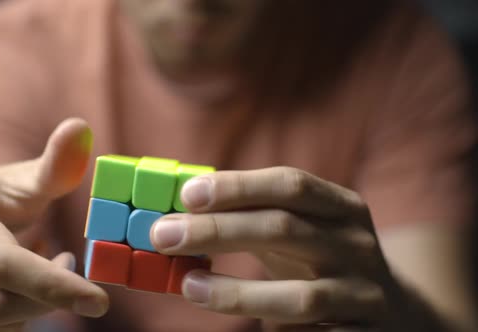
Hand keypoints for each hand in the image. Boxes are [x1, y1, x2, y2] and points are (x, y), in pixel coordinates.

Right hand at [0, 119, 108, 331]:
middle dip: (47, 301)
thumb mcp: (28, 181)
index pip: (5, 265)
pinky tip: (20, 297)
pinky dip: (12, 325)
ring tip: (43, 280)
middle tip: (73, 280)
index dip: (56, 286)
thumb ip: (58, 164)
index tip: (99, 301)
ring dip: (32, 310)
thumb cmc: (0, 201)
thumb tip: (81, 127)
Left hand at [150, 167, 415, 330]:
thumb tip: (178, 211)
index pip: (290, 184)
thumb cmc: (319, 261)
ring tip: (188, 285)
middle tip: (164, 235)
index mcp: (341, 206)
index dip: (237, 186)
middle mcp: (356, 244)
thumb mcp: (295, 231)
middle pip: (284, 229)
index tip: (188, 193)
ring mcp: (363, 293)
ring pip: (299, 295)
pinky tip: (232, 323)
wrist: (388, 311)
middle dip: (218, 231)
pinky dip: (267, 327)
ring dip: (236, 292)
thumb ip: (250, 217)